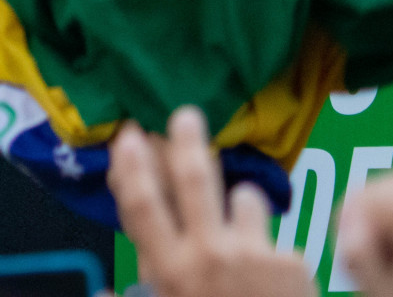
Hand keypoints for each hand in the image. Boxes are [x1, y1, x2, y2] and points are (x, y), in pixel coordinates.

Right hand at [108, 106, 314, 296]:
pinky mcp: (291, 261)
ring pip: (244, 198)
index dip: (130, 168)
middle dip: (186, 143)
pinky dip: (271, 246)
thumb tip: (100, 292)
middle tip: (187, 114)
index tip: (126, 137)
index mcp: (170, 270)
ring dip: (241, 201)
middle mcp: (207, 252)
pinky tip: (275, 270)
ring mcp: (252, 253)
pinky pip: (277, 238)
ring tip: (241, 208)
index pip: (141, 206)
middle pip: (192, 181)